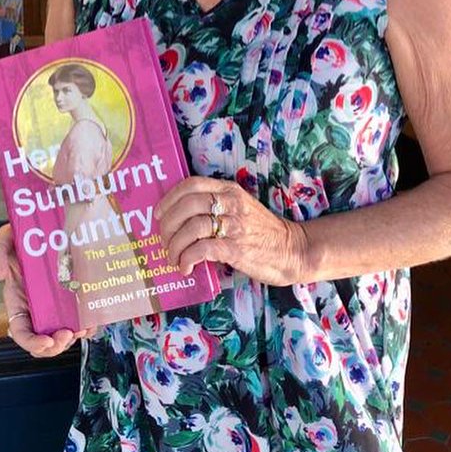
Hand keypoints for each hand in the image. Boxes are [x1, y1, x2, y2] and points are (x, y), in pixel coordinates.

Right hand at [0, 223, 91, 356]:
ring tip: (83, 328)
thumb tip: (0, 276)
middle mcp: (37, 309)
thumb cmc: (22, 238)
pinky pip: (80, 320)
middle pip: (44, 341)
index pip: (21, 332)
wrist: (44, 229)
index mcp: (18, 302)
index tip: (47, 341)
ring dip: (74, 338)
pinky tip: (92, 322)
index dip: (33, 343)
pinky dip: (88, 327)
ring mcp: (56, 306)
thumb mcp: (3, 240)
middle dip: (56, 346)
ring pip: (64, 335)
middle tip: (69, 334)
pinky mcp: (72, 299)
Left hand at [154, 178, 308, 286]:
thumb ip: (216, 206)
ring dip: (175, 246)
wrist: (292, 250)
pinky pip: (201, 249)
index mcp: (230, 190)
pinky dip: (187, 258)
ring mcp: (234, 225)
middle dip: (167, 225)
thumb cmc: (262, 232)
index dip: (169, 198)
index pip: (191, 184)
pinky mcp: (236, 248)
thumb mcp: (240, 208)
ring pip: (191, 228)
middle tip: (164, 241)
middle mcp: (231, 204)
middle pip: (186, 205)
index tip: (158, 214)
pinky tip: (186, 267)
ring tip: (174, 258)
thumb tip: (178, 219)